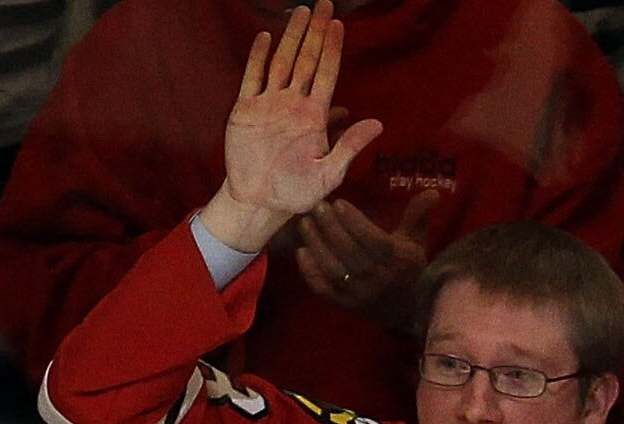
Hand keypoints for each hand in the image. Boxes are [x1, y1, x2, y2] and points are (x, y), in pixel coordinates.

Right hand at [206, 3, 383, 259]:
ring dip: (291, 37)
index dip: (332, 49)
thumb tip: (378, 124)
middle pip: (307, 60)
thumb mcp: (327, 177)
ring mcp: (269, 104)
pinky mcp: (246, 111)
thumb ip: (348, 148)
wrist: (257, 203)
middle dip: (315, 33)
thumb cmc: (294, 194)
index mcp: (314, 115)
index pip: (326, 73)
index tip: (338, 24)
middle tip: (324, 4)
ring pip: (282, 62)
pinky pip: (253, 78)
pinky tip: (266, 37)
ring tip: (301, 11)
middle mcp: (293, 104)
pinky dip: (258, 58)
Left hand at [291, 189, 439, 331]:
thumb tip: (432, 191)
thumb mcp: (417, 241)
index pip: (372, 240)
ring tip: (305, 225)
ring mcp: (358, 294)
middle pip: (349, 252)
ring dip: (317, 246)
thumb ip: (419, 215)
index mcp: (396, 260)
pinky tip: (301, 253)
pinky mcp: (345, 306)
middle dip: (331, 228)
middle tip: (317, 208)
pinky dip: (311, 273)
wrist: (408, 312)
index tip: (338, 204)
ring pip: (333, 269)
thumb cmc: (411, 270)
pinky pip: (324, 290)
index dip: (354, 222)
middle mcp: (377, 278)